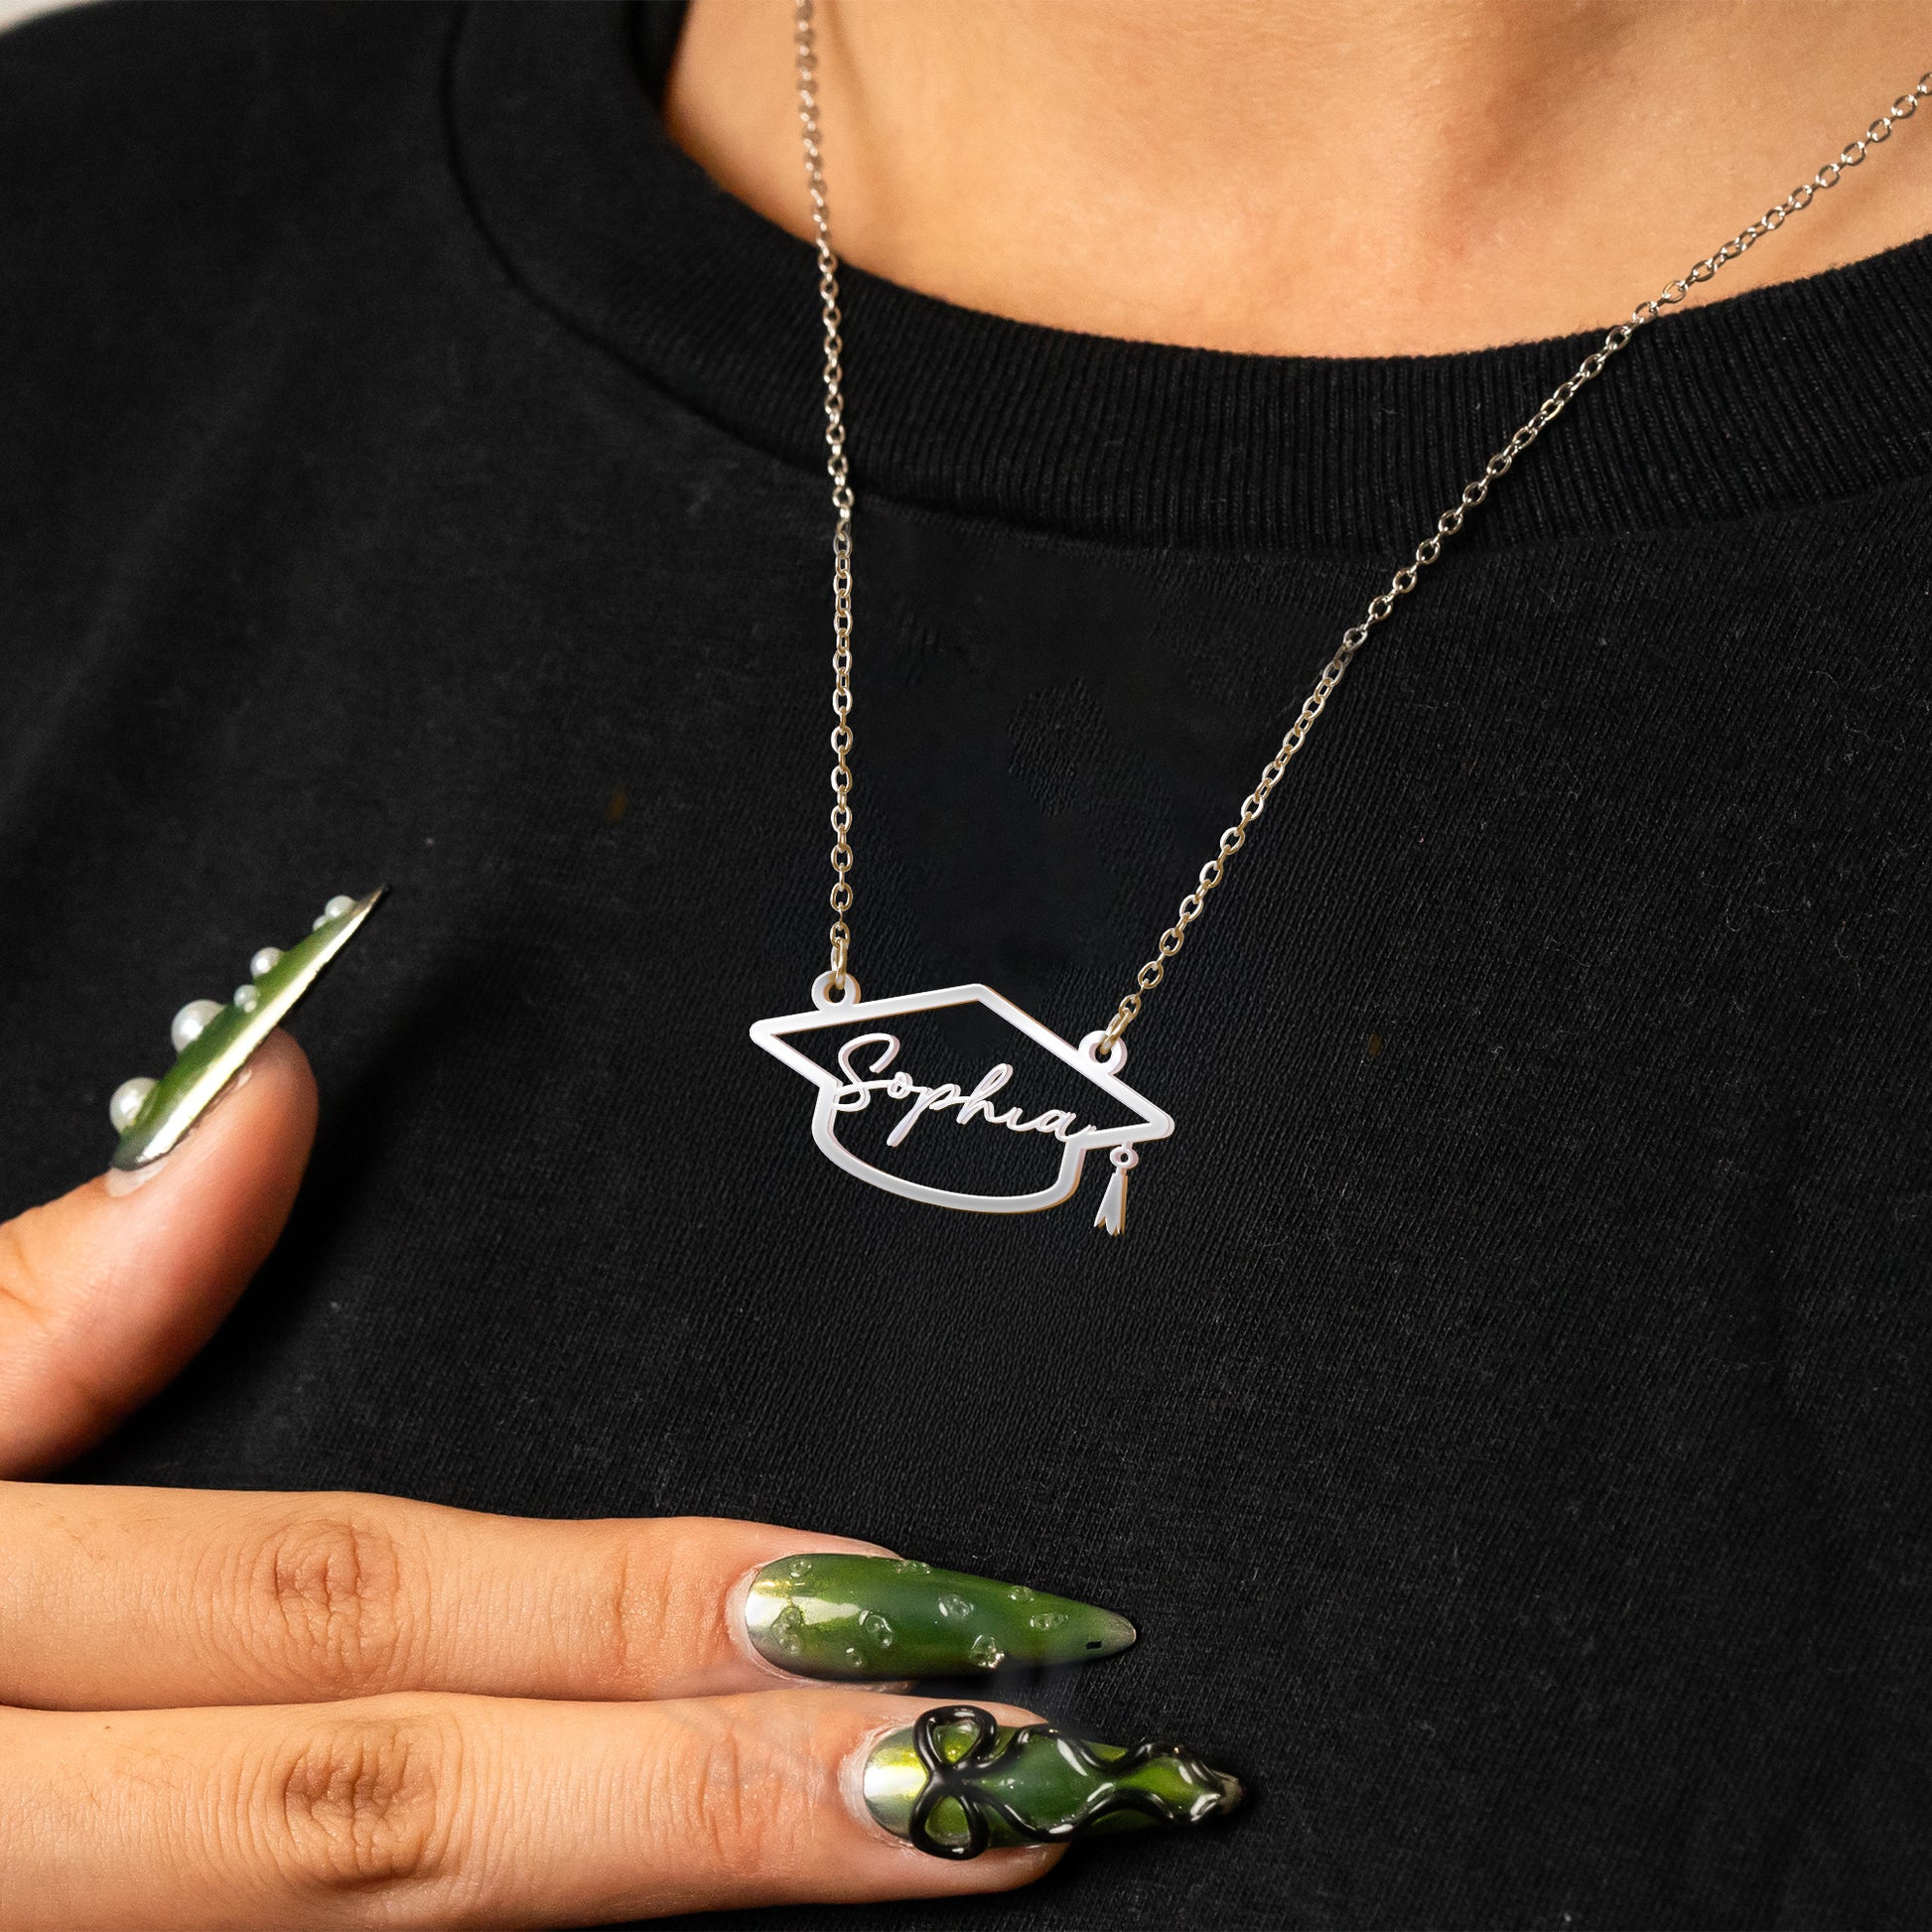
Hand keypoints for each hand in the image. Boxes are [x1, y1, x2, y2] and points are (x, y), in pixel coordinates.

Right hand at [0, 1030, 1237, 1927]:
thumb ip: (13, 1319)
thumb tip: (269, 1111)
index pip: (359, 1607)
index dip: (639, 1607)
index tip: (893, 1592)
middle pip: (391, 1824)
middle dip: (719, 1813)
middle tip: (1021, 1773)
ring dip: (643, 1916)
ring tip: (914, 1854)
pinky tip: (654, 1923)